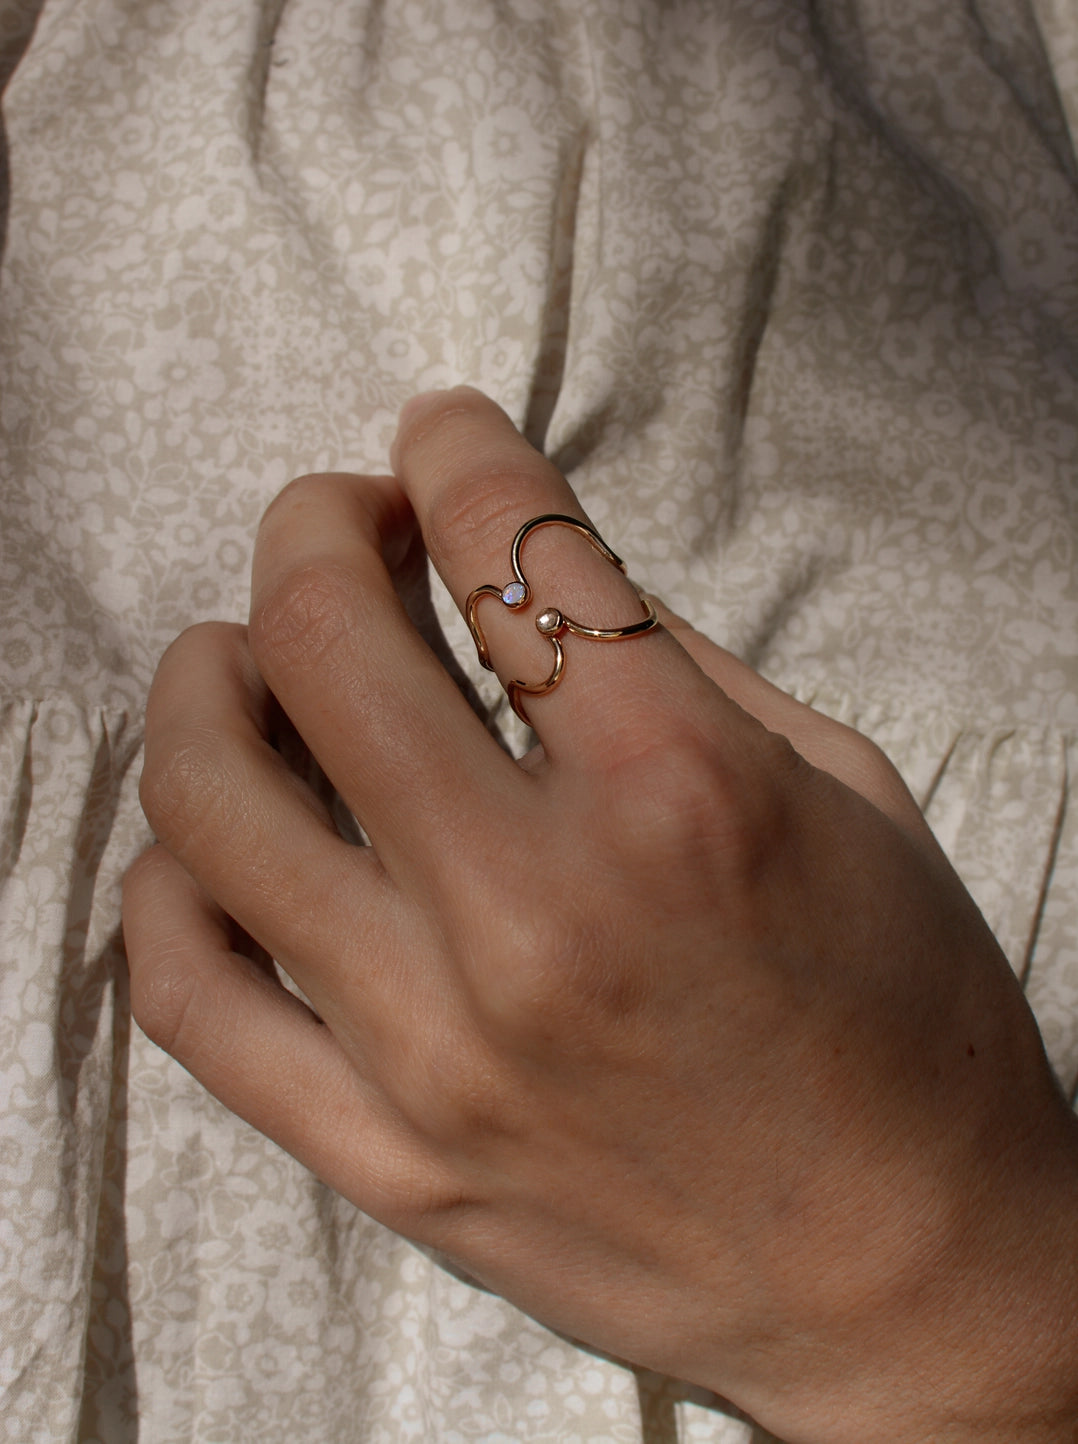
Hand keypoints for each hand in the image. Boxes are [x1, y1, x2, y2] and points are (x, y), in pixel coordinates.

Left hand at [124, 387, 1077, 1442]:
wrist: (917, 1280)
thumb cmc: (912, 1031)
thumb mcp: (845, 794)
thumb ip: (674, 666)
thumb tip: (533, 572)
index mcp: (682, 797)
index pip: (511, 543)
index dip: (459, 446)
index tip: (442, 431)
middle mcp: (536, 913)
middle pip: (325, 635)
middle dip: (316, 525)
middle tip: (346, 521)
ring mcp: (437, 1048)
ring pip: (211, 798)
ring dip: (211, 675)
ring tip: (252, 656)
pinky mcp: (386, 1156)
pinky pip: (191, 995)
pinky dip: (170, 880)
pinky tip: (215, 835)